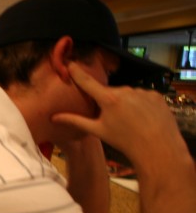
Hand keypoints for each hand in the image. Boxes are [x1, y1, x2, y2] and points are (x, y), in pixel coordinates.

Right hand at [52, 63, 181, 161]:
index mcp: (109, 99)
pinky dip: (140, 104)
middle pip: (110, 92)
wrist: (158, 149)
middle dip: (108, 101)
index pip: (88, 82)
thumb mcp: (98, 130)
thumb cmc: (124, 141)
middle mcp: (126, 91)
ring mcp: (142, 92)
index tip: (70, 63)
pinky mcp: (155, 95)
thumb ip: (75, 121)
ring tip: (131, 120)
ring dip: (125, 103)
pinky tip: (143, 117)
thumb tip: (54, 117)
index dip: (77, 72)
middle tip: (113, 118)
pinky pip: (142, 96)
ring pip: (127, 94)